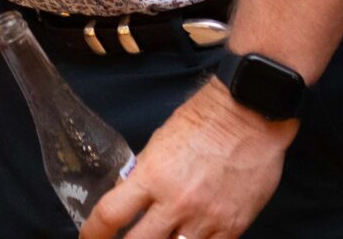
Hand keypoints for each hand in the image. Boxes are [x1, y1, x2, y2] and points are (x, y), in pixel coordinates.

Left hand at [82, 78, 292, 238]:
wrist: (249, 115)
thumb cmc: (202, 122)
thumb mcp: (158, 143)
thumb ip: (142, 175)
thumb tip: (125, 198)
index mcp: (151, 176)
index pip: (111, 214)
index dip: (94, 233)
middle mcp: (176, 202)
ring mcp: (206, 218)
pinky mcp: (234, 226)